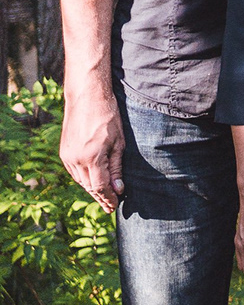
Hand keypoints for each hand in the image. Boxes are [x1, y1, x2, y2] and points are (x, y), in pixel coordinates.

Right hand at [60, 89, 124, 212]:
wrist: (87, 98)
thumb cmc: (108, 117)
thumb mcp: (119, 142)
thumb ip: (117, 167)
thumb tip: (118, 189)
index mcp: (92, 157)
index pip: (100, 187)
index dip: (109, 198)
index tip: (116, 205)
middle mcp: (76, 159)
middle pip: (89, 186)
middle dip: (101, 197)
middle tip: (111, 206)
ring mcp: (67, 156)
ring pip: (80, 180)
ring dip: (92, 189)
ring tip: (104, 197)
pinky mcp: (64, 151)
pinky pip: (74, 172)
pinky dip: (84, 179)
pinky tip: (92, 181)